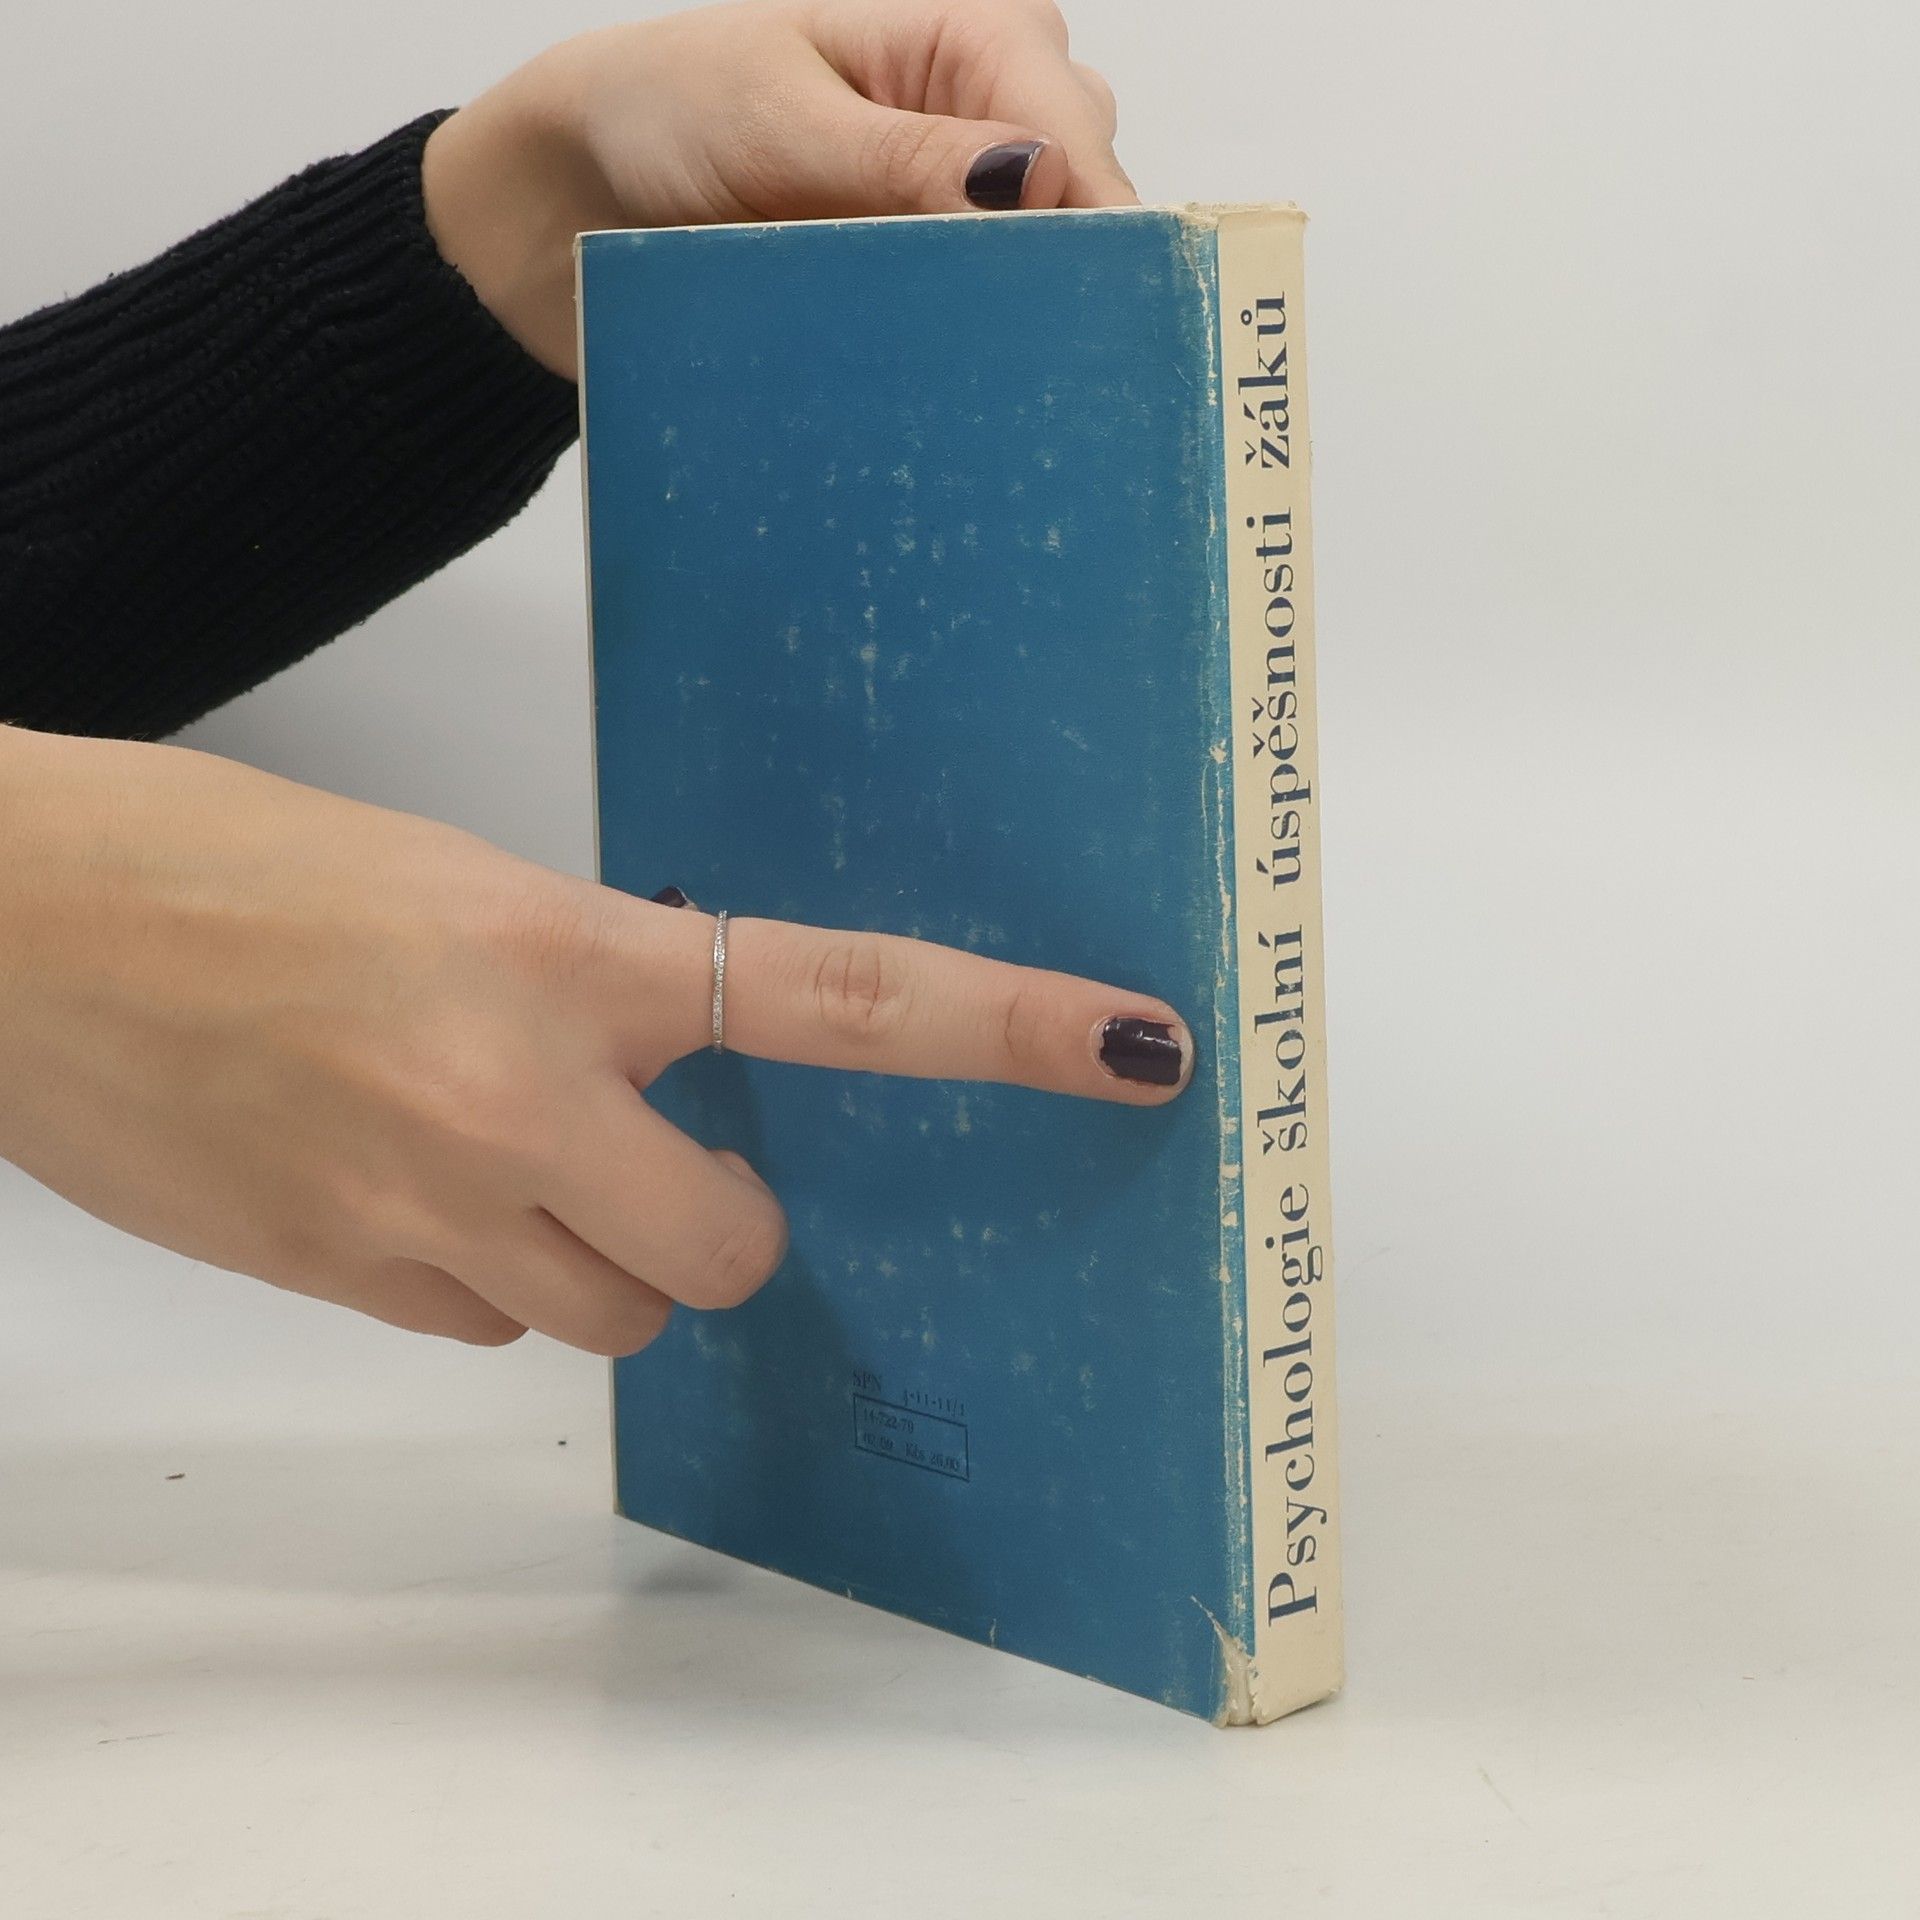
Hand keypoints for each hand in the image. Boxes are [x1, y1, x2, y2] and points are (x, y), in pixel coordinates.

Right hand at [0, 728, 1189, 1352]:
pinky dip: (483, 1282)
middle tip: (664, 1159)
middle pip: (723, 1253)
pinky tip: (403, 1189)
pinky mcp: (334, 1280)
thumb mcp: (447, 883)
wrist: (7, 920)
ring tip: (500, 1157)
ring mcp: (416, 1207)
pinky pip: (482, 1329)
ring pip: (606, 1317)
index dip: (999, 1026)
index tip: (1130, 1046)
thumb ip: (583, 983)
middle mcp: (509, 1095)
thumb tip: (677, 1072)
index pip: (835, 998)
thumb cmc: (220, 864)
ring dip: (596, 1260)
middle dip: (718, 1229)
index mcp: (557, 948)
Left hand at [421, 0, 1134, 376]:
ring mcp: (953, 212)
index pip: (1072, 123)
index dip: (1095, 211)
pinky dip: (969, 358)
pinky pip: (976, 330)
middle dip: (1064, 271)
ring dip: (1015, 323)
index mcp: (961, 36)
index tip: (1091, 300)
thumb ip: (903, 156)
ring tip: (980, 373)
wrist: (575, 200)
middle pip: (1081, 199)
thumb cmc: (666, 112)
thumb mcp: (780, 119)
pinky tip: (954, 392)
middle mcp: (980, 118)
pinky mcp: (918, 286)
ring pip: (1042, 273)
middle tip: (1026, 345)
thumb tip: (1032, 178)